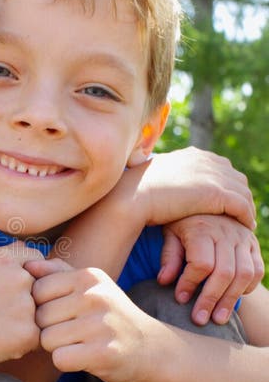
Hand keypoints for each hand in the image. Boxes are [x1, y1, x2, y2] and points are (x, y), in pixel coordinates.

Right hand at [0, 243, 43, 371]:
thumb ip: (1, 258)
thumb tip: (25, 246)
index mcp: (4, 258)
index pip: (38, 259)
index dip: (30, 274)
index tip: (14, 289)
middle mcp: (19, 277)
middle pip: (43, 286)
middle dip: (30, 299)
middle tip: (1, 313)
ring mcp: (26, 305)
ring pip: (41, 313)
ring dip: (26, 322)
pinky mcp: (28, 333)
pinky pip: (37, 337)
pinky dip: (21, 342)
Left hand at [28, 259, 151, 381]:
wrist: (150, 347)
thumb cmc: (110, 315)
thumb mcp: (90, 286)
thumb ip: (57, 272)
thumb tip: (26, 264)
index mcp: (88, 276)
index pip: (37, 290)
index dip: (42, 307)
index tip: (62, 314)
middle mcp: (95, 296)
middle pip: (39, 317)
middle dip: (48, 329)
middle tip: (73, 332)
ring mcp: (100, 324)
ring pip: (46, 340)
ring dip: (57, 347)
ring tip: (79, 343)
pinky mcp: (103, 353)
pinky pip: (59, 358)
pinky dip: (66, 362)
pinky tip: (83, 357)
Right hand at [128, 147, 255, 229]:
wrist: (134, 196)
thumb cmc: (138, 190)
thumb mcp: (157, 176)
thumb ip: (170, 177)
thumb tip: (167, 184)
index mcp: (194, 155)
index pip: (222, 168)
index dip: (228, 185)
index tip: (228, 200)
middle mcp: (207, 160)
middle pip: (236, 178)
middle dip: (241, 195)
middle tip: (242, 213)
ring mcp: (213, 175)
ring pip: (243, 192)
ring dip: (247, 208)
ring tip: (246, 223)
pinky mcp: (216, 193)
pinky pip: (241, 206)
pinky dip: (247, 216)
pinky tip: (247, 227)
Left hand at [158, 215, 263, 324]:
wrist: (206, 200)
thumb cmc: (182, 220)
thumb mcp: (170, 232)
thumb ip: (169, 256)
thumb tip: (164, 281)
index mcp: (202, 228)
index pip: (202, 263)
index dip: (190, 283)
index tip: (179, 299)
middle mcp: (226, 232)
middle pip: (224, 272)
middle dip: (211, 299)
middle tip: (199, 320)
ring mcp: (243, 238)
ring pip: (244, 274)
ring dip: (231, 300)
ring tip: (218, 319)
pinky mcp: (253, 244)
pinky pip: (257, 270)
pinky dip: (248, 287)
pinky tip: (233, 299)